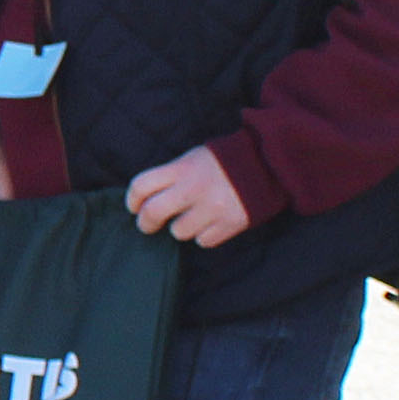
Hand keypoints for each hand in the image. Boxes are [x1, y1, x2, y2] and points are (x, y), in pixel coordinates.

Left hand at [123, 145, 251, 247]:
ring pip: (178, 232)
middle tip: (148, 225)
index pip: (142, 185)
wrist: (266, 164)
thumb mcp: (193, 158)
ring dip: (181, 227)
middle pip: (153, 212)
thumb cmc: (223, 162)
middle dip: (146, 222)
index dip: (132, 199)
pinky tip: (211, 222)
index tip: (134, 207)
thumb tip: (145, 201)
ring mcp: (213, 208)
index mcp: (183, 168)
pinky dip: (204, 235)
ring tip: (193, 216)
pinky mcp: (229, 224)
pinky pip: (203, 241)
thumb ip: (171, 177)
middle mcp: (195, 188)